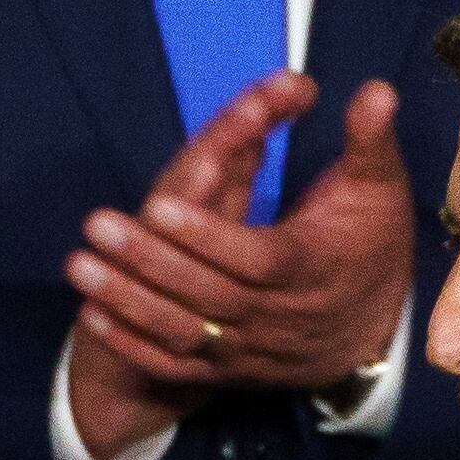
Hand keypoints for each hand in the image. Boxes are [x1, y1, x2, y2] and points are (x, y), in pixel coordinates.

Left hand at [65, 72, 414, 459]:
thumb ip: (369, 141)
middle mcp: (276, 316)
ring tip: (80, 266)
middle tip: (97, 226)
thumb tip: (375, 89)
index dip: (207, 237)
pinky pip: (179, 366)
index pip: (252, 258)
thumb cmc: (372, 247)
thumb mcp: (379, 190)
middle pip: (207, 295)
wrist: (375, 331)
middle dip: (150, 261)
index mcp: (307, 268)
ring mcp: (250, 348)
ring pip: (185, 332)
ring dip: (129, 303)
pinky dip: (136, 345)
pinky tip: (94, 315)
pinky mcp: (231, 370)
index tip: (159, 208)